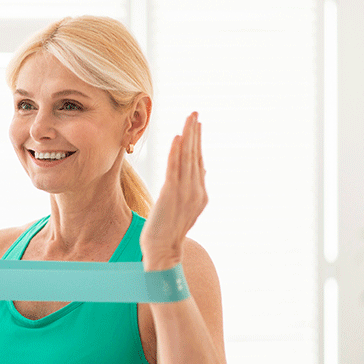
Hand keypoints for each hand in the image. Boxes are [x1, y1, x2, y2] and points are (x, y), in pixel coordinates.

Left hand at [139, 112, 207, 270]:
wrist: (164, 250)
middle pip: (195, 155)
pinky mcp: (171, 194)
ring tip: (188, 119)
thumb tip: (198, 172)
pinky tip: (177, 138)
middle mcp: (195, 190)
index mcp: (199, 194)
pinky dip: (177, 153)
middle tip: (194, 113)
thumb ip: (191, 190)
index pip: (198, 161)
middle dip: (195, 133)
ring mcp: (185, 192)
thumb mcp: (184, 209)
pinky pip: (175, 169)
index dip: (197, 142)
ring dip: (188, 136)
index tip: (197, 125)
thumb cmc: (168, 231)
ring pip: (187, 158)